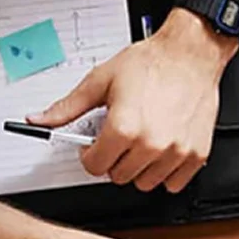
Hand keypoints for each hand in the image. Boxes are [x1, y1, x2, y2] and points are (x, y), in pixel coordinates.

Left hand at [30, 11, 233, 193]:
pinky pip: (175, 184)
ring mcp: (176, 151)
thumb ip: (68, 106)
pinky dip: (166, 173)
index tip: (95, 146)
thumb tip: (41, 119)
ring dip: (140, 168)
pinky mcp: (197, 154)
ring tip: (142, 143)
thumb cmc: (152, 63)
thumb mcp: (101, 80)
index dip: (89, 154)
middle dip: (114, 160)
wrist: (190, 54)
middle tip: (120, 139)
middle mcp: (151, 143)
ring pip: (146, 183)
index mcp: (124, 127)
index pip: (94, 166)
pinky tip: (162, 151)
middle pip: (119, 176)